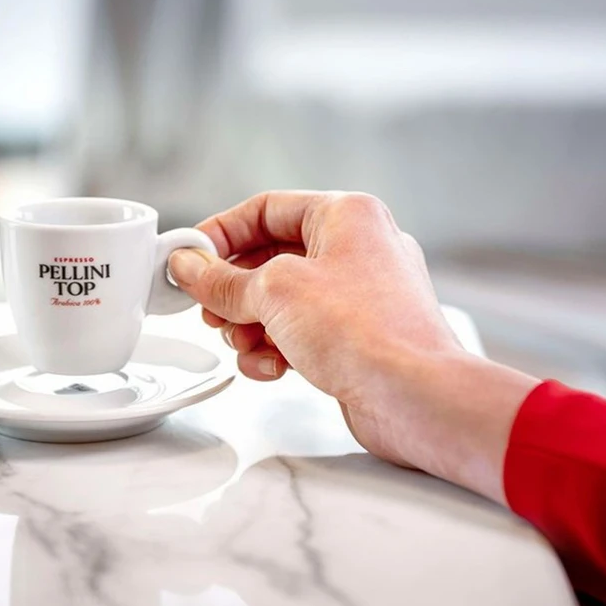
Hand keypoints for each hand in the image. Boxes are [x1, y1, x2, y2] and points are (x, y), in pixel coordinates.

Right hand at [169, 191, 538, 501]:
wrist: (415, 397)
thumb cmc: (367, 332)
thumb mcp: (274, 293)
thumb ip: (223, 279)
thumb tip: (190, 267)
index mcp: (346, 216)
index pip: (267, 209)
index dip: (221, 232)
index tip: (190, 256)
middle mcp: (357, 249)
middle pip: (272, 258)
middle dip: (235, 289)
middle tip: (209, 307)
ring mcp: (359, 294)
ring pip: (283, 300)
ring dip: (253, 324)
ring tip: (243, 342)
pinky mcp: (356, 335)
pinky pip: (301, 331)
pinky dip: (278, 347)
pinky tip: (271, 366)